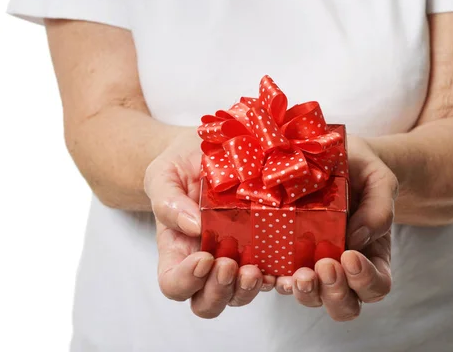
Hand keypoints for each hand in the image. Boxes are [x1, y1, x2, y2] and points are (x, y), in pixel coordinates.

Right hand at [144, 130, 275, 317]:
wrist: (211, 149)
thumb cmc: (182, 164)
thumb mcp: (164, 174)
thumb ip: (168, 200)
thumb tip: (193, 226)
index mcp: (178, 249)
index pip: (174, 284)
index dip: (186, 282)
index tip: (203, 258)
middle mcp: (207, 262)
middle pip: (208, 302)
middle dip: (219, 291)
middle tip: (229, 265)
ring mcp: (238, 259)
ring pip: (241, 295)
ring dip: (248, 289)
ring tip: (256, 269)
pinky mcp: (266, 249)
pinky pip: (274, 275)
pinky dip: (281, 279)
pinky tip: (288, 271)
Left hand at [275, 135, 397, 320]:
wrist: (334, 157)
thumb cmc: (362, 171)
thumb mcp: (379, 180)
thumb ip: (378, 208)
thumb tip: (357, 238)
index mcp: (372, 257)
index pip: (376, 285)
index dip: (365, 280)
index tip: (351, 255)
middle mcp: (344, 270)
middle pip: (345, 306)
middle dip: (335, 293)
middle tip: (325, 266)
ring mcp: (313, 267)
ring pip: (312, 299)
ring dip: (305, 292)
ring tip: (295, 275)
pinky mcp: (285, 257)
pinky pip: (279, 280)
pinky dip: (272, 281)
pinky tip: (265, 271)